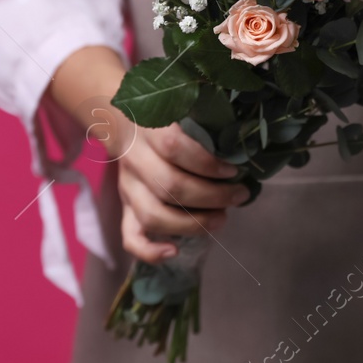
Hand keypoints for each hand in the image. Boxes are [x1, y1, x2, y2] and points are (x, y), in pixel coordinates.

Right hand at [116, 121, 248, 264]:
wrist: (122, 121)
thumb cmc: (166, 118)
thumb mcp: (182, 110)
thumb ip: (204, 125)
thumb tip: (241, 148)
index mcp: (149, 131)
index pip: (174, 148)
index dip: (207, 164)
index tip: (234, 170)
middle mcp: (135, 160)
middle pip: (169, 186)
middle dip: (212, 196)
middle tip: (239, 196)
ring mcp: (128, 187)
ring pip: (153, 215)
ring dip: (192, 224)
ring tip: (222, 218)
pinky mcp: (125, 207)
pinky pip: (130, 237)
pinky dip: (150, 251)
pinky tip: (174, 252)